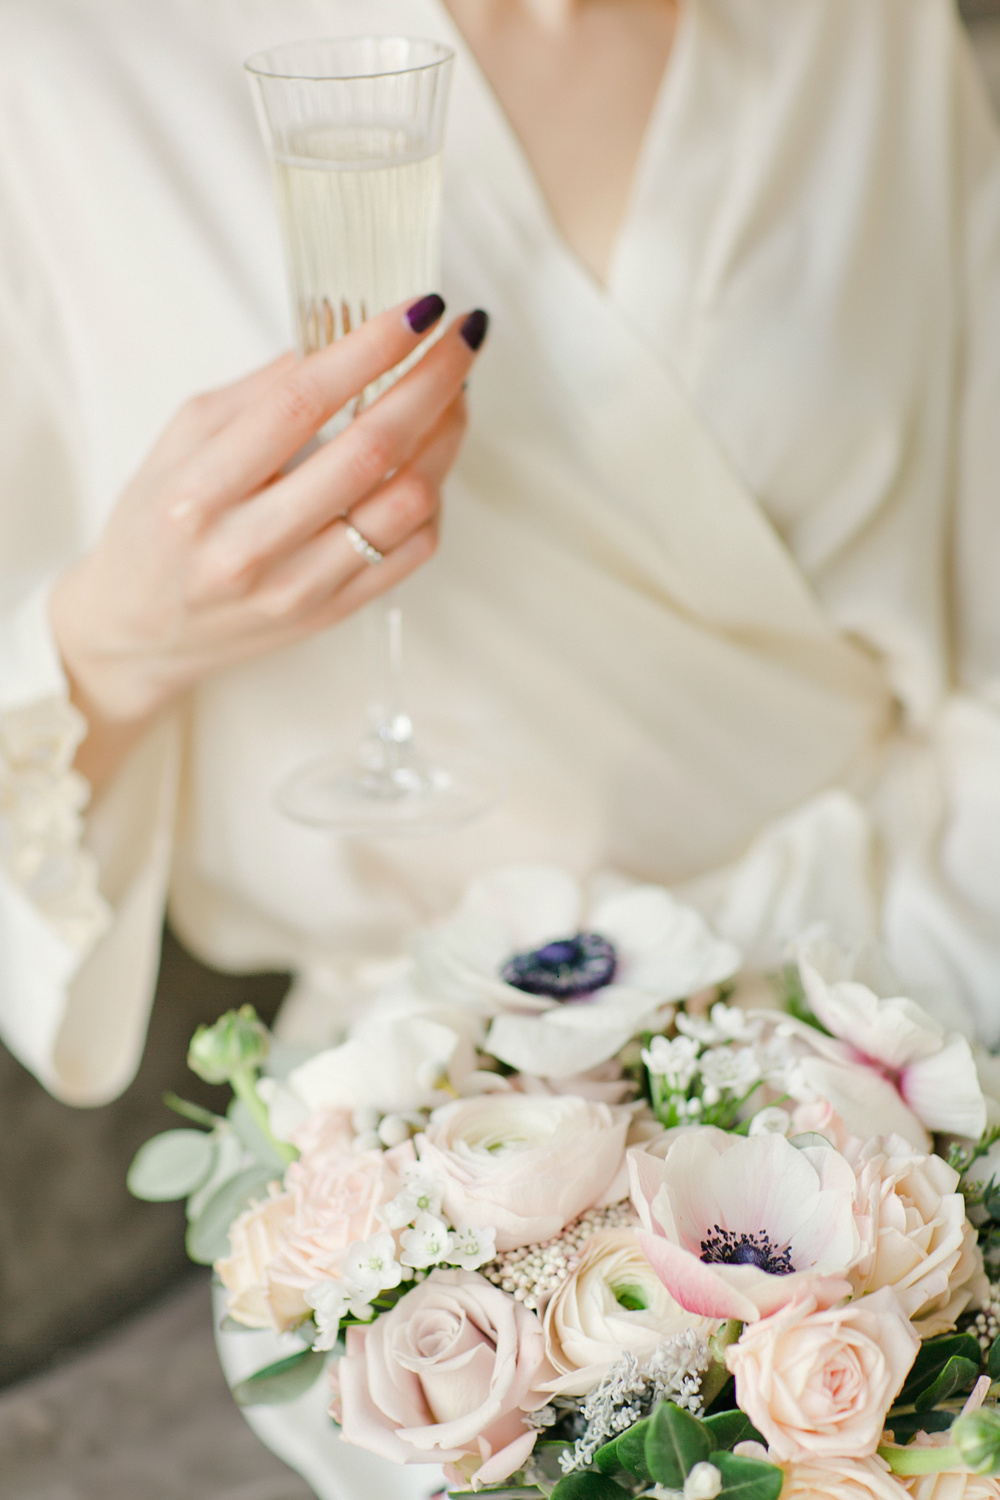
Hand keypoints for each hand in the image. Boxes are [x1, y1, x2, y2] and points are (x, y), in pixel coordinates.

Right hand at [50, 296, 486, 790]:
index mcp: (200, 491)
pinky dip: (433, 495)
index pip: (301, 403)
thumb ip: (258, 392)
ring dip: (445, 438)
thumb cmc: (158, 523)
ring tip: (452, 395)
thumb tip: (344, 338)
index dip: (369, 349)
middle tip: (462, 337)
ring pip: (405, 504)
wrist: (142, 632)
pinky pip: (412, 550)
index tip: (417, 308)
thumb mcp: (180, 442)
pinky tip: (427, 461)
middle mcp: (250, 546)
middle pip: (370, 451)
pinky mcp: (333, 614)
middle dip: (432, 382)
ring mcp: (298, 587)